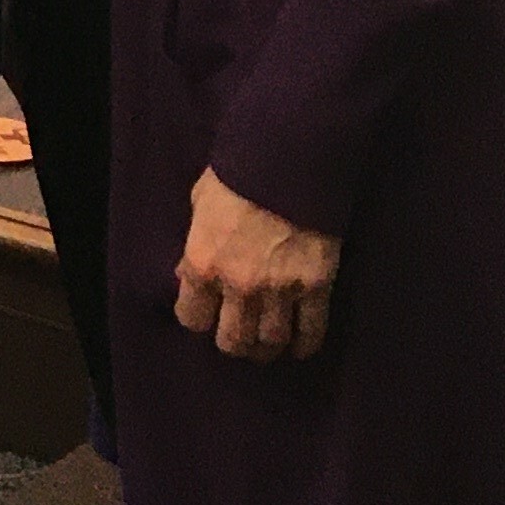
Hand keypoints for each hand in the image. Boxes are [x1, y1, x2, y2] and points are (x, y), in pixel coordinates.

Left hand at [174, 168, 339, 359]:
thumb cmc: (238, 173)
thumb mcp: (200, 204)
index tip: (206, 314)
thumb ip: (195, 245)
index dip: (198, 319)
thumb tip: (188, 276)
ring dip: (267, 347)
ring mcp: (280, 289)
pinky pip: (311, 331)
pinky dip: (305, 344)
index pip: (192, 319)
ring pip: (271, 342)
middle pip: (233, 341)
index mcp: (203, 264)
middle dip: (234, 342)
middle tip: (239, 334)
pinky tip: (300, 346)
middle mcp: (238, 286)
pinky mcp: (316, 286)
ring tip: (268, 343)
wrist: (290, 157)